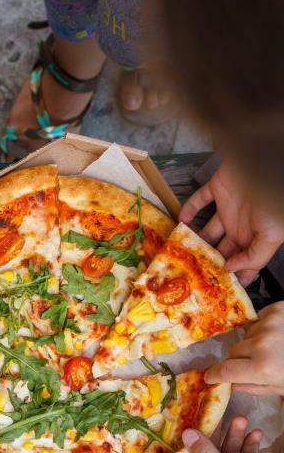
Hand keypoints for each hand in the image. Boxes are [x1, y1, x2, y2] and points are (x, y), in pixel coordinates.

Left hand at [180, 160, 283, 285]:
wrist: (267, 161)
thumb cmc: (275, 199)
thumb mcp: (273, 234)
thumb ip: (255, 255)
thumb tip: (231, 269)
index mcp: (256, 236)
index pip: (244, 262)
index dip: (234, 276)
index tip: (219, 292)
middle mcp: (241, 224)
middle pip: (221, 249)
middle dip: (208, 263)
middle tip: (190, 277)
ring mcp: (229, 206)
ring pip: (207, 229)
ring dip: (194, 240)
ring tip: (179, 254)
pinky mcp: (218, 187)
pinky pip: (199, 200)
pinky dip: (188, 209)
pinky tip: (180, 221)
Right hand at [205, 302, 283, 396]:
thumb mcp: (281, 389)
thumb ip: (252, 386)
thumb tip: (231, 382)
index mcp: (262, 368)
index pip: (224, 370)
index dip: (214, 374)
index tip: (210, 376)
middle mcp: (261, 344)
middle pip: (234, 351)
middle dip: (240, 359)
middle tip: (257, 363)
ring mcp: (269, 324)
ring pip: (247, 334)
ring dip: (254, 341)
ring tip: (275, 347)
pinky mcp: (278, 309)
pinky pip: (259, 318)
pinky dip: (265, 326)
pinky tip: (279, 334)